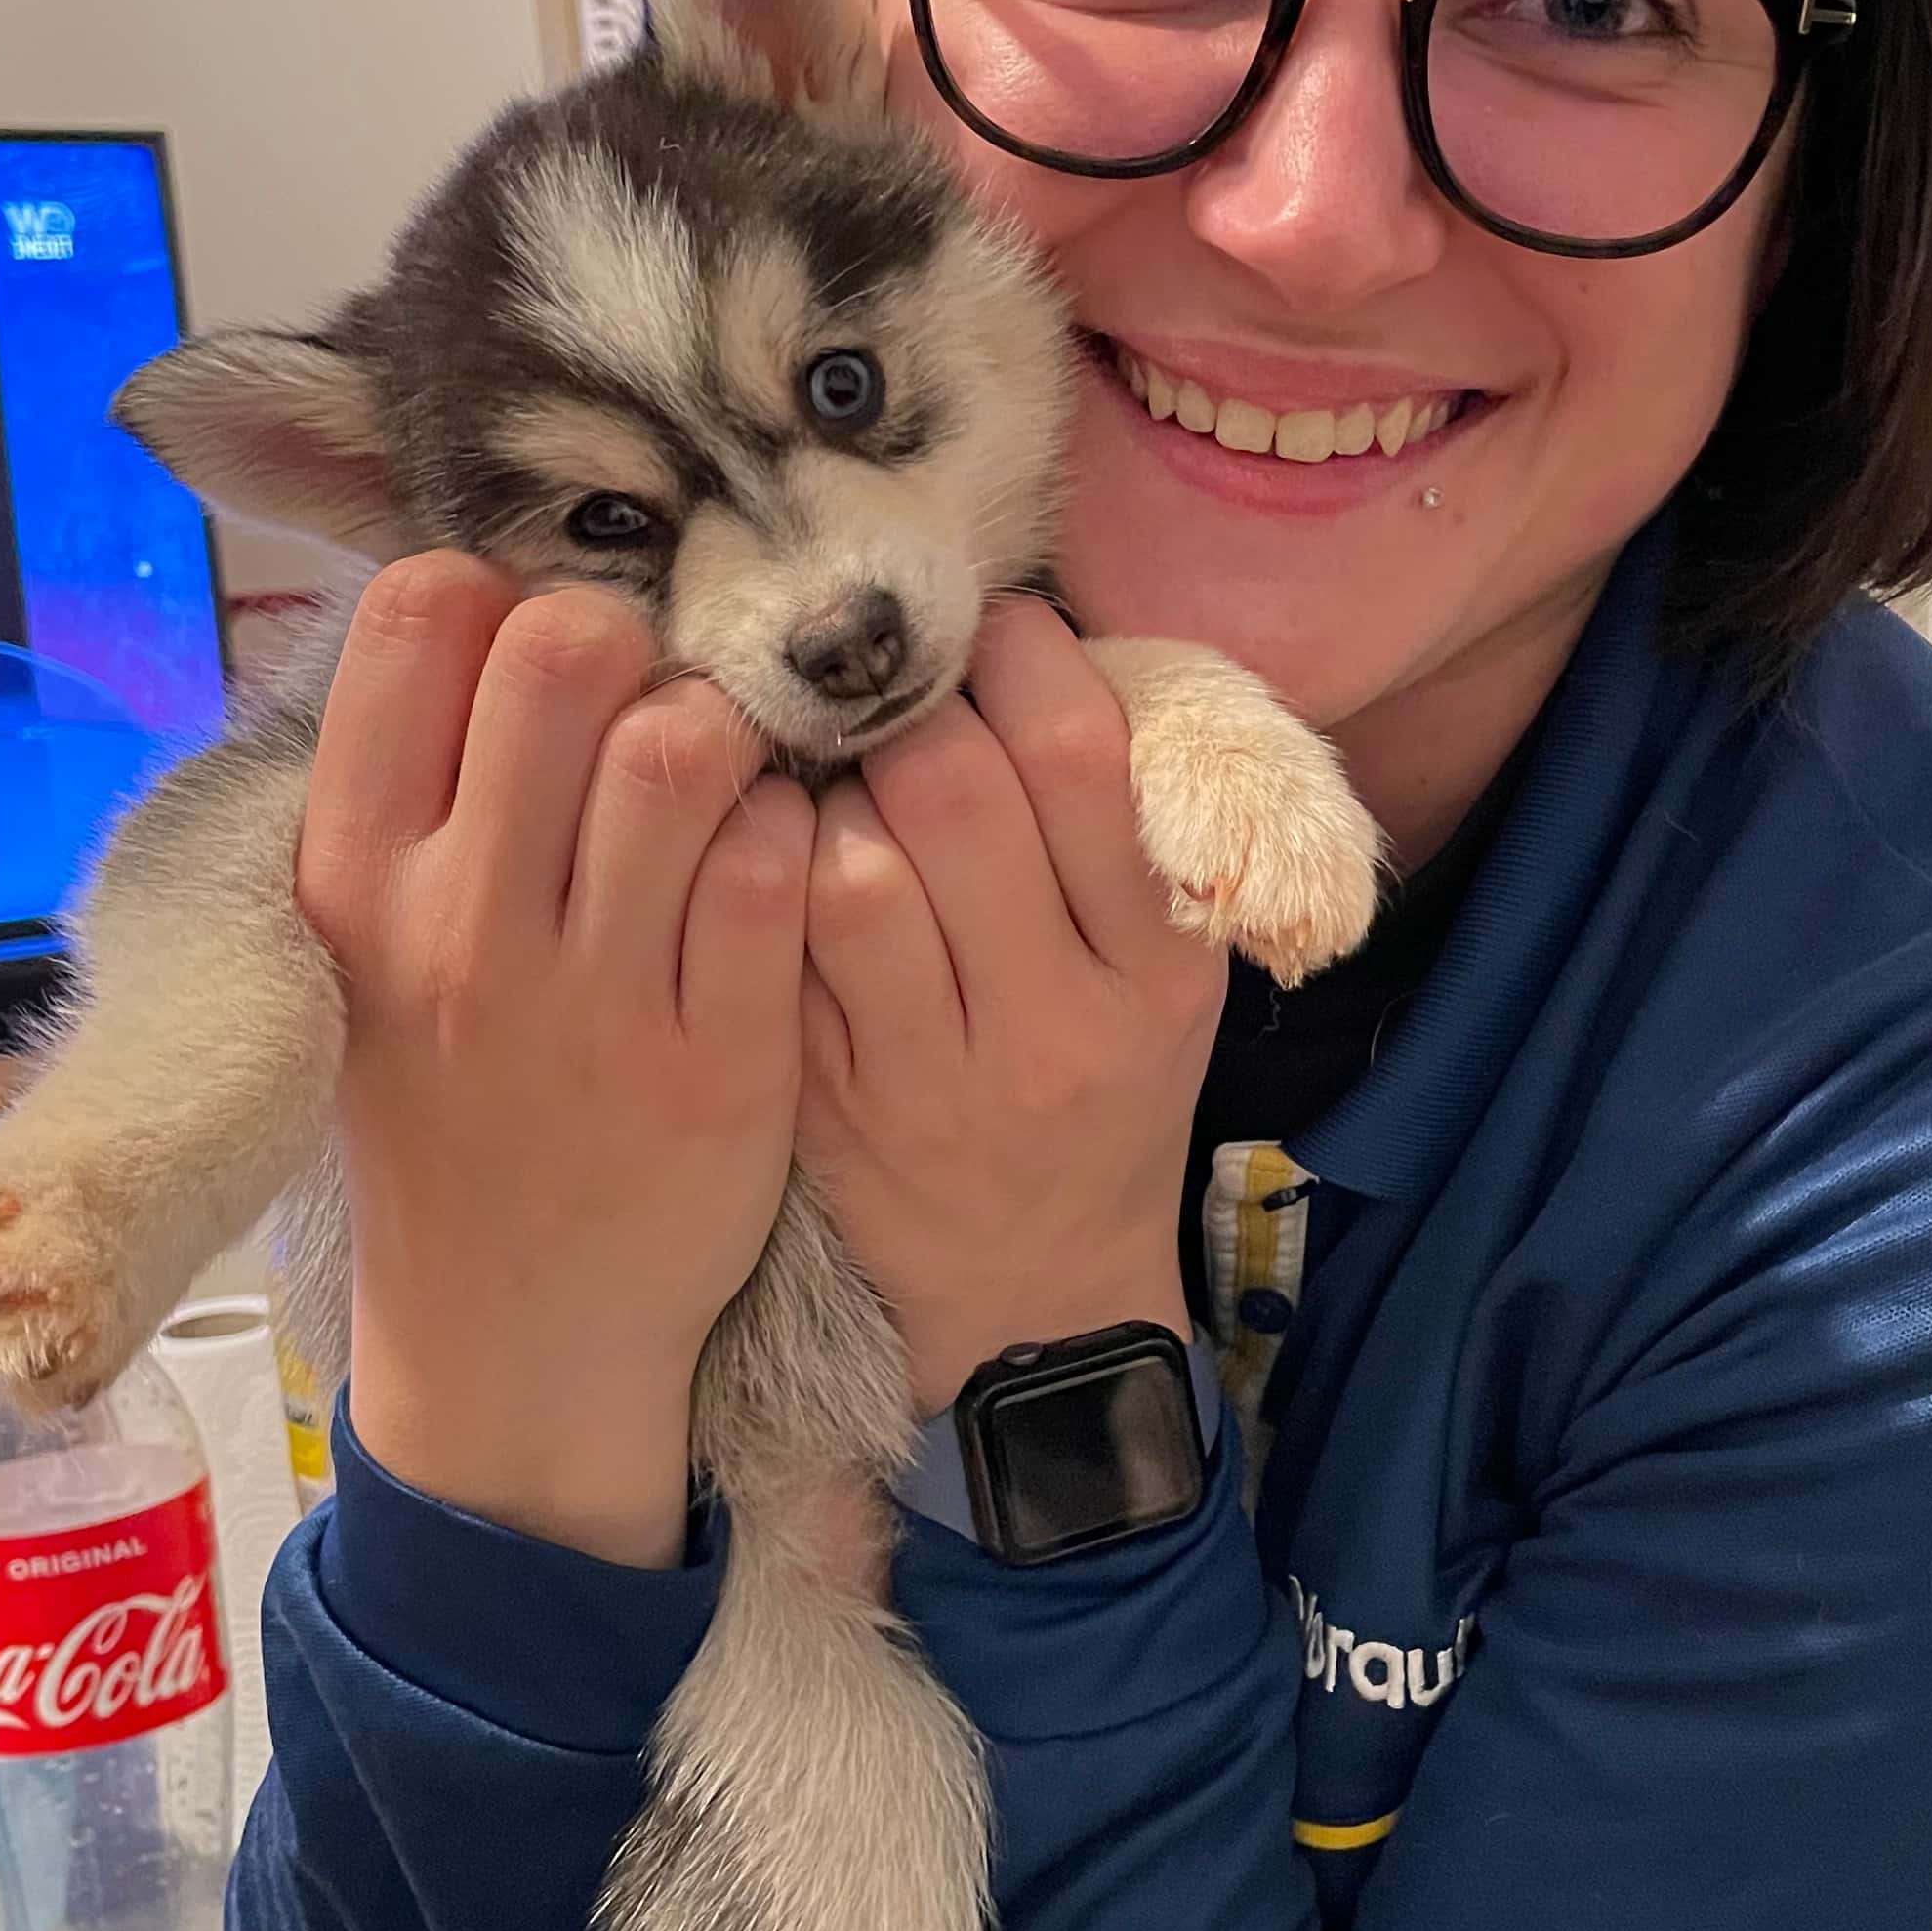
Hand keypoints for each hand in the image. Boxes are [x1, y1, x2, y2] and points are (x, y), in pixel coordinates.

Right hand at [297, 557, 813, 1564]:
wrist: (512, 1332)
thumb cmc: (455, 1100)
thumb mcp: (373, 947)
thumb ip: (418, 786)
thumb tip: (495, 596)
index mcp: (355, 876)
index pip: (421, 618)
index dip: (504, 598)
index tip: (538, 663)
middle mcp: (460, 928)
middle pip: (567, 649)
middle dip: (633, 644)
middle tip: (648, 711)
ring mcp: (593, 1001)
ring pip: (688, 746)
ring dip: (728, 737)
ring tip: (719, 792)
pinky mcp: (721, 1066)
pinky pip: (784, 871)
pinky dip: (796, 841)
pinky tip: (775, 874)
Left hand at [793, 597, 1227, 1417]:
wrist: (1039, 1293)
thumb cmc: (1103, 1090)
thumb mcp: (1163, 976)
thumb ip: (1122, 832)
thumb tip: (1036, 646)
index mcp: (1159, 965)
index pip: (1079, 754)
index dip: (1015, 657)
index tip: (990, 637)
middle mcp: (1059, 1021)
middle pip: (953, 789)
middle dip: (906, 717)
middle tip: (894, 708)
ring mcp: (939, 1075)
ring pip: (851, 870)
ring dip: (828, 798)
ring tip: (840, 792)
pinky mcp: (835, 1110)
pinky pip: (780, 954)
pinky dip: (768, 880)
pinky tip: (780, 865)